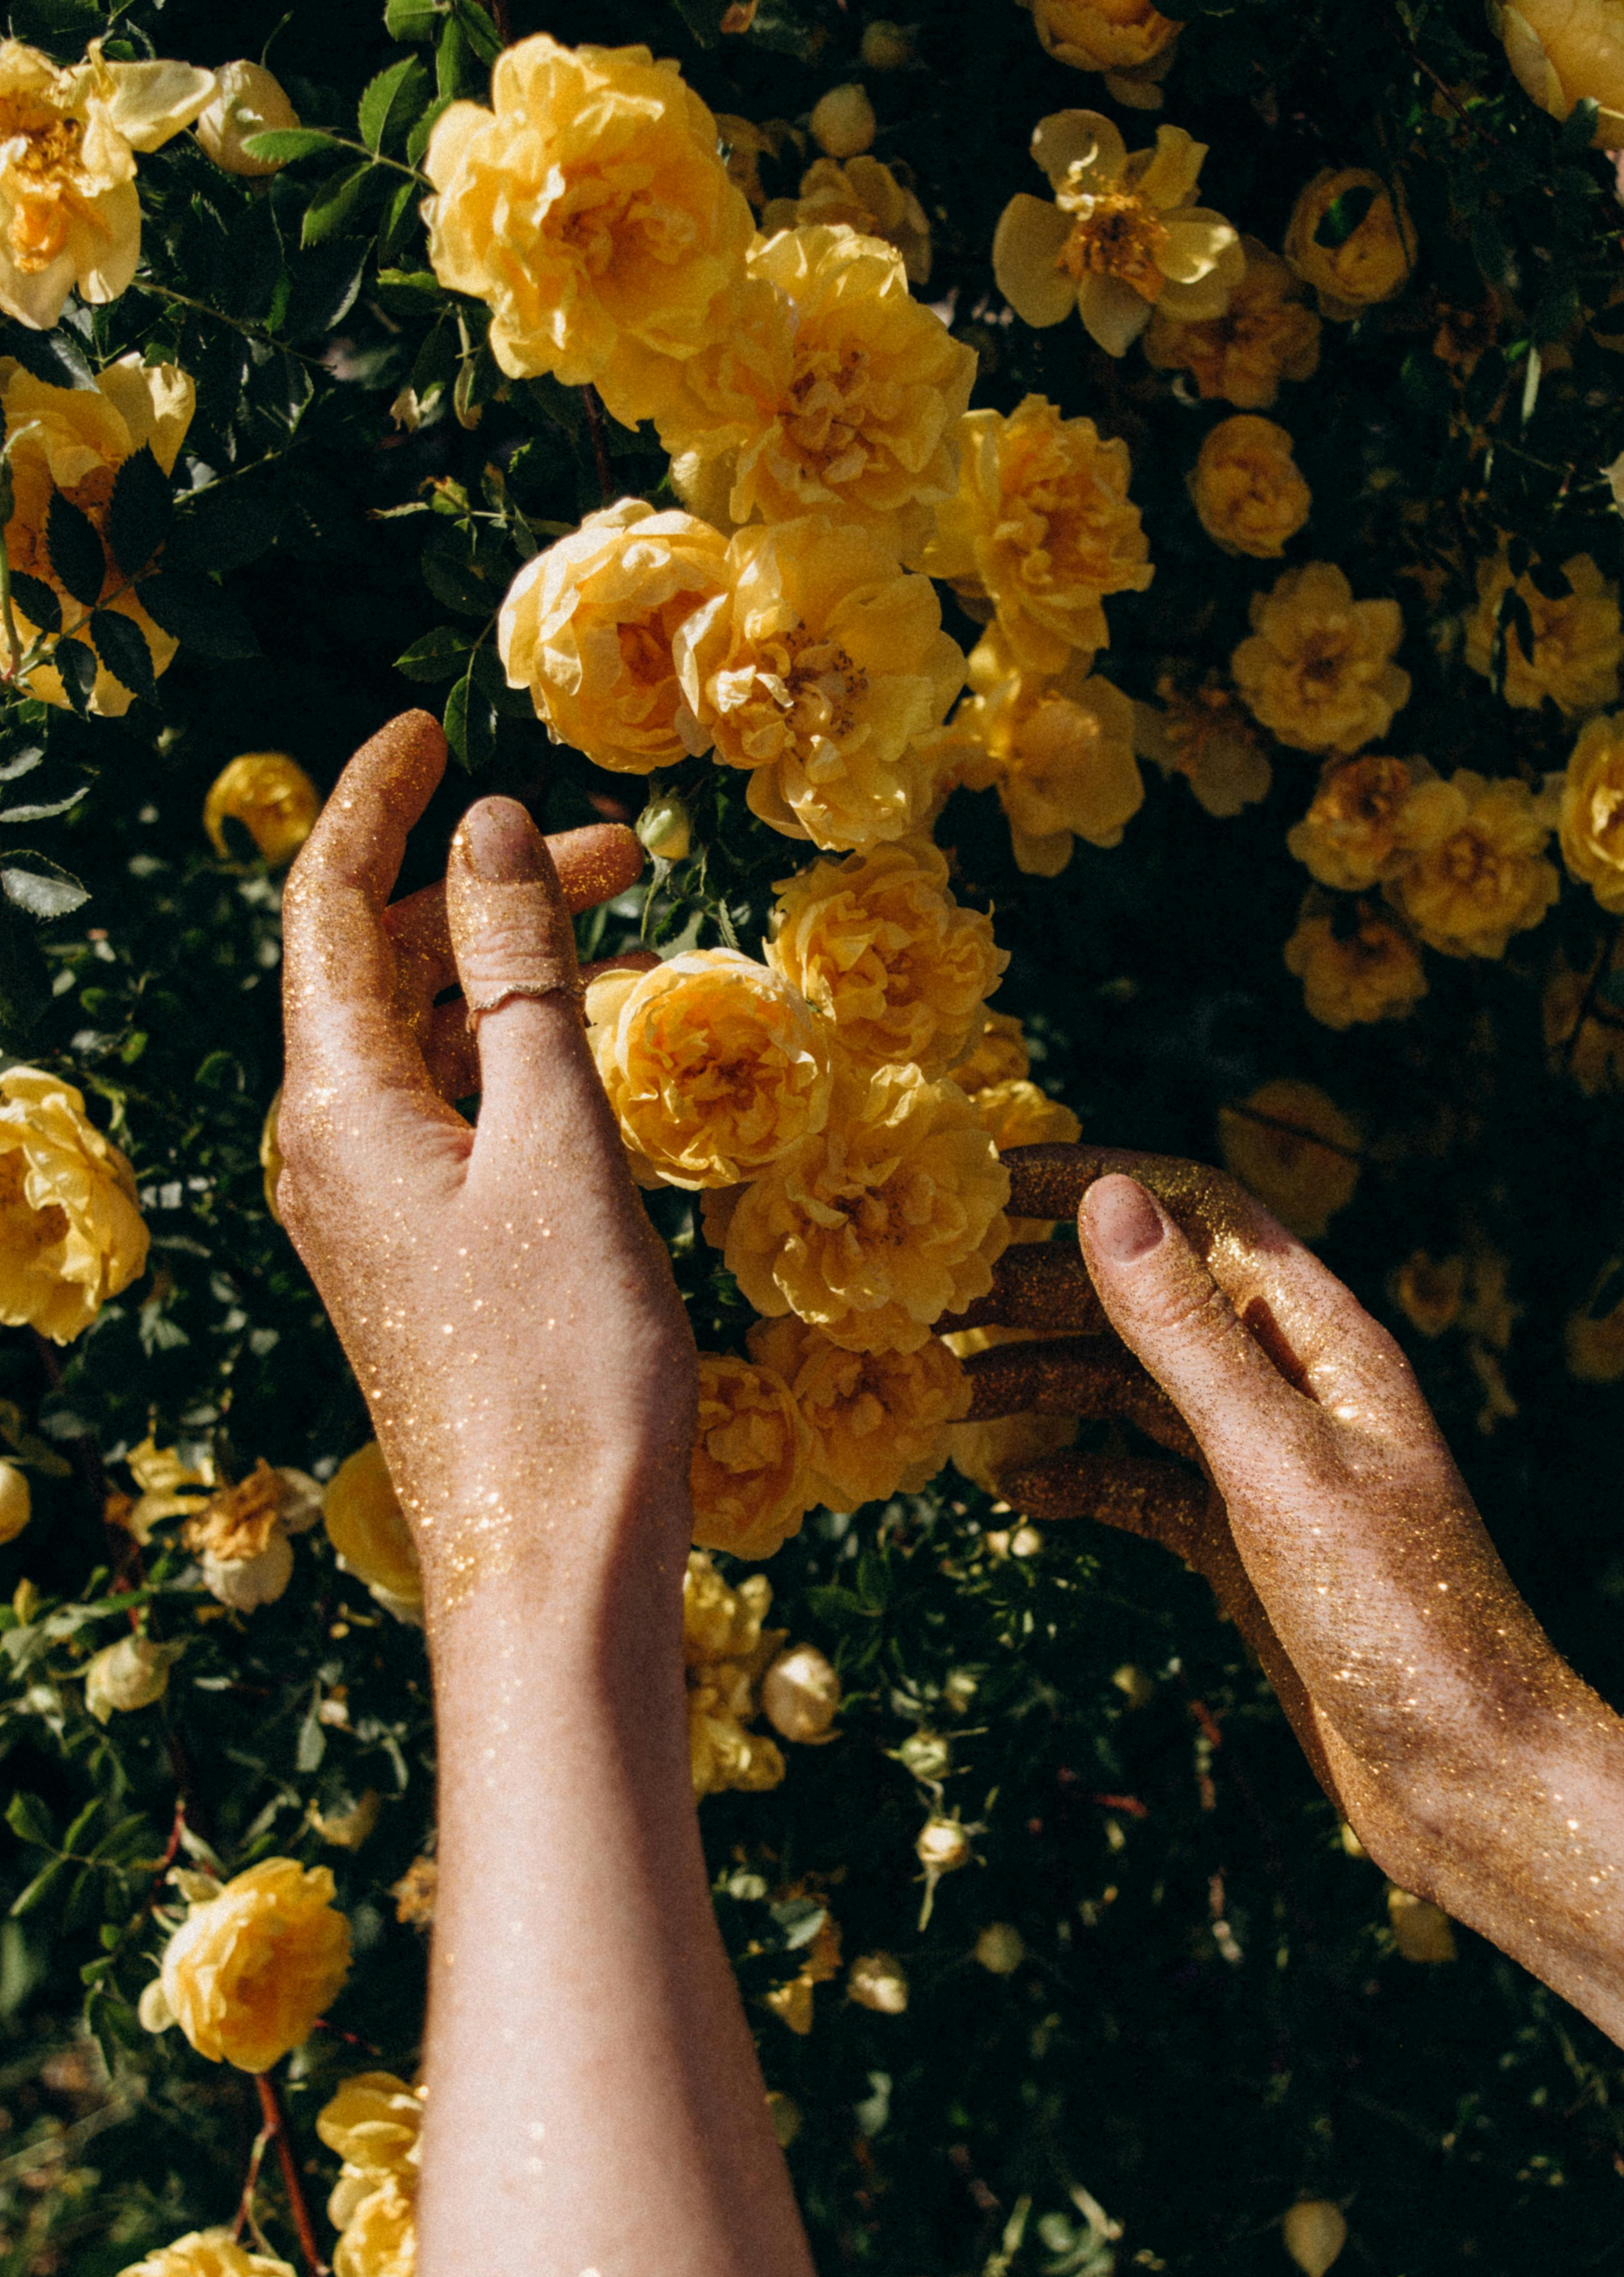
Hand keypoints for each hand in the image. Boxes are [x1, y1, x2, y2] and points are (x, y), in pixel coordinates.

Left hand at [277, 711, 695, 1622]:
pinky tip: (603, 1058)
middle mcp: (331, 1150)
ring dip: (516, 973)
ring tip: (640, 947)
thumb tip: (487, 829)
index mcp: (339, 1107)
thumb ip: (521, 976)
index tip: (428, 722)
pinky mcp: (423, 1255)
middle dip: (489, 889)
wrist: (554, 1554)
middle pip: (388, 968)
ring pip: (429, 1041)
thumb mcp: (556, 1139)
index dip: (372, 803)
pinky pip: (455, 1114)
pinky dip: (521, 1057)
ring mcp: (373, 1209)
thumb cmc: (564, 1358)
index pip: (330, 907)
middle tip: (628, 851)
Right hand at [961, 1145, 1575, 1891]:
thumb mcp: (1277, 1461)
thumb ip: (1185, 1334)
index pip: (1194, 1211)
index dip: (1091, 1185)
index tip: (981, 1186)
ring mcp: (1270, 1470)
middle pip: (1152, 1299)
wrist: (1470, 1780)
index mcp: (1321, 1338)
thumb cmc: (1401, 1618)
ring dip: (1047, 1383)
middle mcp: (1296, 1387)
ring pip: (1138, 1393)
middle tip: (931, 1303)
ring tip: (948, 1393)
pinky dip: (1082, 1477)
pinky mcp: (1248, 1548)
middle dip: (1043, 1290)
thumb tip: (1108, 1199)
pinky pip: (1147, 1484)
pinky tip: (1017, 1491)